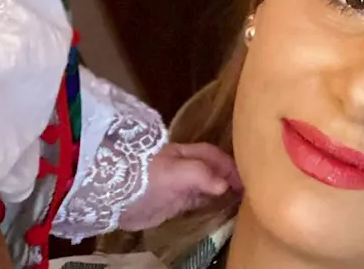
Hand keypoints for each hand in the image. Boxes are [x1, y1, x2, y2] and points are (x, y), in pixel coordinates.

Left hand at [117, 142, 240, 230]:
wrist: (117, 197)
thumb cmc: (146, 178)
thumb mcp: (174, 172)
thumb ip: (200, 174)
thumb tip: (224, 184)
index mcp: (183, 153)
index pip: (213, 155)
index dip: (229, 165)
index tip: (244, 180)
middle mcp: (183, 167)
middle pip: (211, 169)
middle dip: (228, 177)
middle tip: (246, 191)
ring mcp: (178, 185)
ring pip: (206, 185)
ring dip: (221, 191)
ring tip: (239, 201)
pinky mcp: (173, 202)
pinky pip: (198, 201)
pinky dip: (211, 203)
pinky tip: (220, 209)